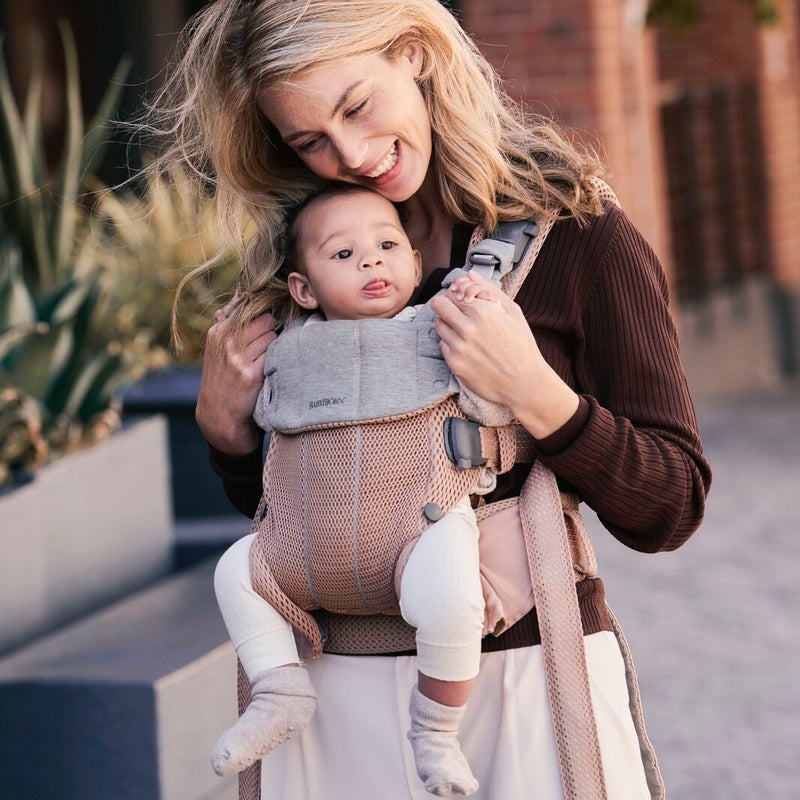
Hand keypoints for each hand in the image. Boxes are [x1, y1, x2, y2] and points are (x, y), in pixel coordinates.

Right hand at [196, 295, 278, 454]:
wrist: (219, 415)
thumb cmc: (224, 376)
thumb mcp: (220, 346)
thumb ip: (233, 317)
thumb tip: (243, 287)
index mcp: (218, 332)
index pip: (248, 306)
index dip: (264, 312)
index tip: (270, 319)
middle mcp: (226, 342)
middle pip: (265, 319)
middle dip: (273, 328)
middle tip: (270, 343)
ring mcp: (237, 358)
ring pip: (272, 335)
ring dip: (276, 344)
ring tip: (267, 358)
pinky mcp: (251, 374)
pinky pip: (275, 353)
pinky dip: (278, 358)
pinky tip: (271, 368)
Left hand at [430, 271, 578, 438]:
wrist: (524, 383)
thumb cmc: (521, 345)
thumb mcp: (513, 312)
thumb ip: (489, 290)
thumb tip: (469, 274)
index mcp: (483, 312)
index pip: (452, 292)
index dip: (457, 295)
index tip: (463, 301)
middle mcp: (467, 328)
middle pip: (438, 305)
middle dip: (447, 306)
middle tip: (459, 313)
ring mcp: (459, 347)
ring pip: (438, 325)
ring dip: (449, 325)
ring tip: (467, 333)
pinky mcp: (454, 364)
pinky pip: (442, 345)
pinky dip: (451, 344)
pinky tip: (468, 348)